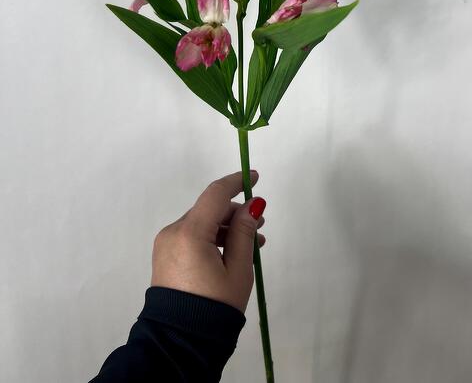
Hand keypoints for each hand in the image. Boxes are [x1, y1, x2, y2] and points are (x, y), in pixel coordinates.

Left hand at [151, 170, 265, 312]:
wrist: (180, 342)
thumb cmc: (215, 306)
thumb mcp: (238, 269)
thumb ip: (244, 232)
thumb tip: (252, 205)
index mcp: (189, 233)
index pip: (215, 194)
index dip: (236, 182)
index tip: (255, 177)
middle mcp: (173, 232)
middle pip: (209, 209)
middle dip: (235, 212)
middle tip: (260, 224)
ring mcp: (166, 243)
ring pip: (201, 223)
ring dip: (225, 227)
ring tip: (252, 242)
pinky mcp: (165, 254)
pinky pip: (192, 236)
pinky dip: (212, 237)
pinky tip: (232, 250)